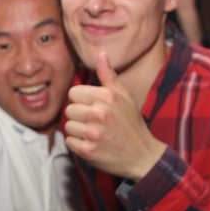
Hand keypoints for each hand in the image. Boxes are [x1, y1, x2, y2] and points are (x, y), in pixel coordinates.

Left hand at [64, 52, 165, 180]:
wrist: (142, 155)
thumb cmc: (131, 123)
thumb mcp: (124, 96)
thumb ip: (109, 76)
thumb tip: (102, 54)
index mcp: (106, 97)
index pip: (73, 92)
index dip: (82, 100)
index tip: (94, 107)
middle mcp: (99, 113)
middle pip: (69, 109)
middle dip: (79, 116)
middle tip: (95, 122)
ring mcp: (93, 133)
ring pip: (68, 126)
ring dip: (78, 130)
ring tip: (94, 133)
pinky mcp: (88, 150)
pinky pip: (69, 141)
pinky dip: (78, 144)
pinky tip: (92, 143)